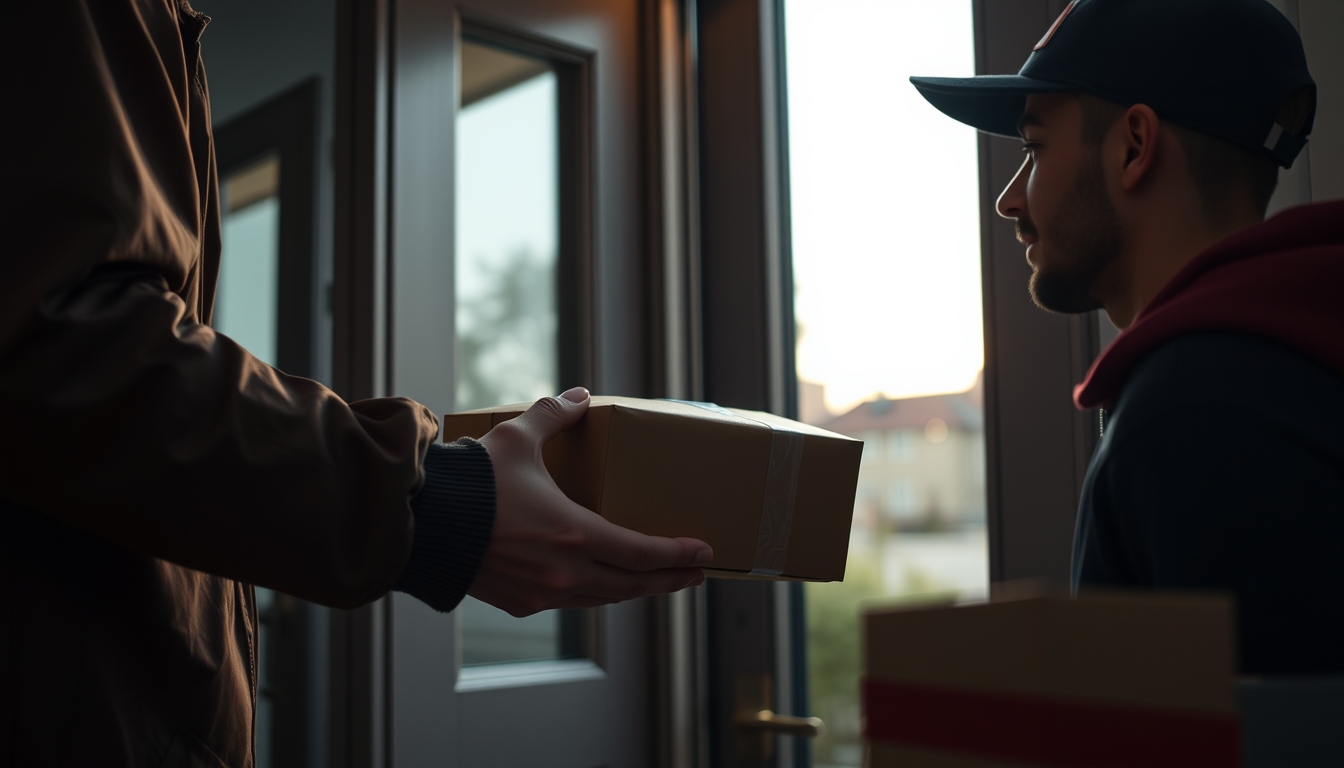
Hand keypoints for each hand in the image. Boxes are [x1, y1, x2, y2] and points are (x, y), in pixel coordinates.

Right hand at [471, 387, 711, 615]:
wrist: (421, 526)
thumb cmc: (471, 483)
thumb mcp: (517, 439)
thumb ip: (554, 416)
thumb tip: (581, 395)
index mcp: (574, 534)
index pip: (643, 553)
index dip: (678, 554)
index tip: (705, 552)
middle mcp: (564, 572)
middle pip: (633, 585)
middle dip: (669, 579)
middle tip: (697, 572)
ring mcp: (543, 593)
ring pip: (605, 598)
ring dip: (636, 589)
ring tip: (658, 579)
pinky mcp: (521, 603)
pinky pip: (573, 601)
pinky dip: (598, 593)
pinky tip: (605, 583)